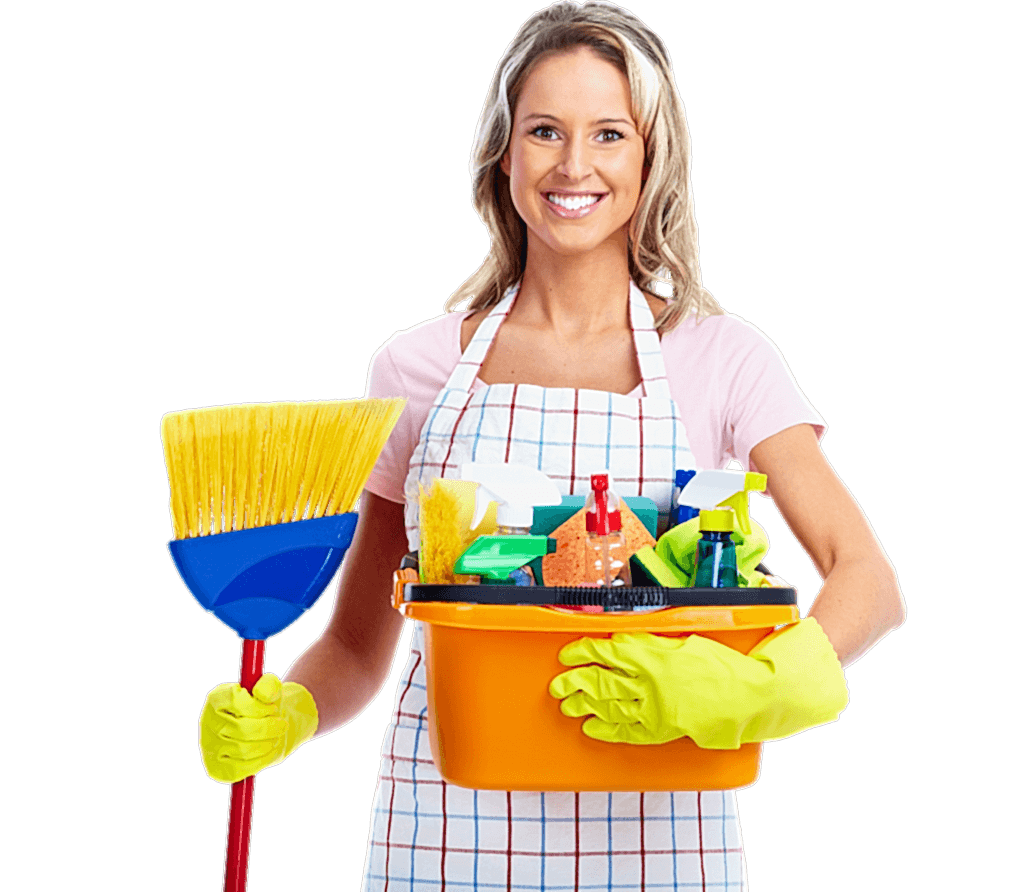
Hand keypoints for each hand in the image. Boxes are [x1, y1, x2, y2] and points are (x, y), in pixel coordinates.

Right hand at [199, 673, 317, 783]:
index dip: (259, 706)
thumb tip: (264, 694)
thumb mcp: (271, 690)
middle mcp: (207, 722)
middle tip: (282, 724)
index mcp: (217, 698)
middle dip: (268, 727)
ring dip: (268, 743)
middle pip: (241, 728)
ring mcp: (209, 747)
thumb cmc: (266, 706)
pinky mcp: (215, 768)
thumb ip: (269, 686)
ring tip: (276, 736)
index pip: (235, 701)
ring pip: (243, 750)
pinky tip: (270, 749)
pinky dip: (261, 760)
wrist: (266, 729)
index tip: (273, 707)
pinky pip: (240, 769)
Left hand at [548, 618, 847, 748]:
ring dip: (583, 705)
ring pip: (608, 706)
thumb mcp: (685, 637)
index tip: (567, 652)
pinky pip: (627, 731)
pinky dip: (607, 730)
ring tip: (566, 704)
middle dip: (573, 682)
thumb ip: (653, 635)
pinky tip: (592, 727)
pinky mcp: (662, 730)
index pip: (605, 651)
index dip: (581, 651)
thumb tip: (626, 630)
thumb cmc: (721, 663)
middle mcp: (648, 683)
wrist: (750, 696)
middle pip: (599, 681)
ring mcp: (654, 709)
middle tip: (557, 684)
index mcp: (652, 655)